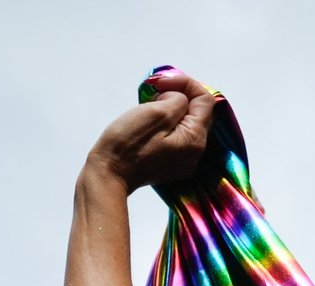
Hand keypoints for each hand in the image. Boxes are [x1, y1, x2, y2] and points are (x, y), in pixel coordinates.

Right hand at [85, 72, 214, 192]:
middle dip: (178, 95)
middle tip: (155, 90)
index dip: (186, 83)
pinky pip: (176, 135)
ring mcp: (184, 160)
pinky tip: (150, 120)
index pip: (205, 100)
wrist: (109, 174)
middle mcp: (195, 153)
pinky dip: (166, 122)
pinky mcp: (171, 163)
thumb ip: (178, 100)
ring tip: (150, 104)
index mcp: (195, 140)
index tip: (161, 82)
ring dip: (170, 107)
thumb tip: (178, 99)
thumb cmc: (128, 144)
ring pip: (185, 123)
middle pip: (197, 112)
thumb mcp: (156, 112)